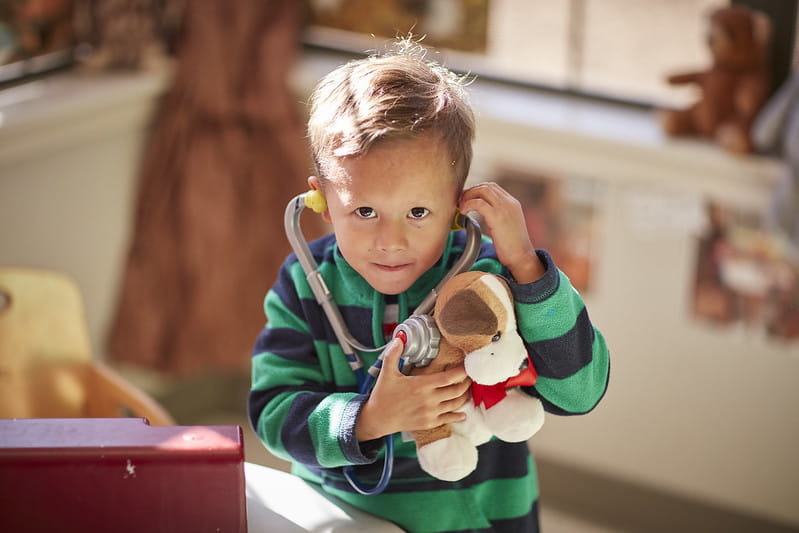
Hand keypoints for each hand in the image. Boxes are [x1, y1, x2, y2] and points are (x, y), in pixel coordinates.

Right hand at [355, 339, 471, 440]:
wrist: (378, 419)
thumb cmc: (383, 395)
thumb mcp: (386, 372)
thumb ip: (393, 354)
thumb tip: (400, 337)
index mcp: (421, 385)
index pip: (449, 377)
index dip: (462, 371)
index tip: (467, 365)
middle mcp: (429, 400)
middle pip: (457, 390)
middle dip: (467, 382)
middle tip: (470, 376)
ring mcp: (430, 413)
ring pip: (456, 404)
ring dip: (465, 396)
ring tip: (467, 389)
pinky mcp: (429, 423)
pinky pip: (449, 419)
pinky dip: (459, 415)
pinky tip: (463, 413)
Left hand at [460, 182, 544, 282]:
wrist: (522, 256)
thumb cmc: (513, 246)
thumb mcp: (507, 225)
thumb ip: (497, 215)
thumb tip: (483, 212)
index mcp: (512, 203)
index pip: (492, 187)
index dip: (477, 190)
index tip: (467, 198)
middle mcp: (509, 202)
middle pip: (486, 186)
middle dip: (470, 191)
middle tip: (461, 201)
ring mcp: (504, 208)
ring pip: (482, 190)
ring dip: (468, 196)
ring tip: (461, 207)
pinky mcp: (497, 217)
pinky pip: (478, 203)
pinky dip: (468, 205)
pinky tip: (463, 213)